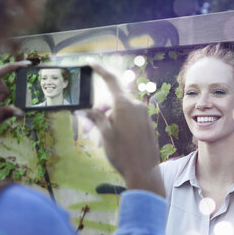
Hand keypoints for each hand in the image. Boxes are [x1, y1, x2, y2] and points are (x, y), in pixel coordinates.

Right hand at [84, 61, 164, 196]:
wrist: (144, 171)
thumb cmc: (122, 153)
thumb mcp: (105, 134)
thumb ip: (96, 118)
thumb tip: (86, 109)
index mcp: (124, 105)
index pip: (111, 81)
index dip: (100, 70)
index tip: (91, 63)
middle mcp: (136, 106)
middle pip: (114, 101)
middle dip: (102, 110)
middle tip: (91, 127)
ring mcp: (144, 115)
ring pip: (122, 112)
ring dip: (111, 120)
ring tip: (104, 140)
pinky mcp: (148, 125)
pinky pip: (131, 119)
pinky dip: (121, 125)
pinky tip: (117, 141)